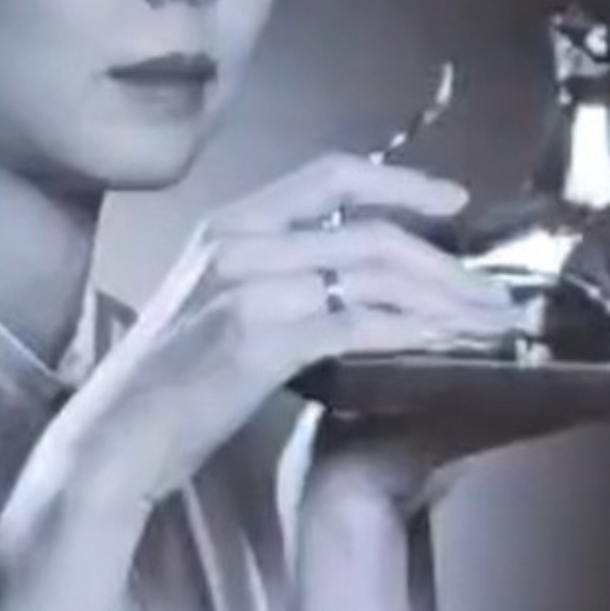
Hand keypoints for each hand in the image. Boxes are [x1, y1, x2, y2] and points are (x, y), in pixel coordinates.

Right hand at [51, 153, 519, 506]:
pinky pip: (359, 322)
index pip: (330, 174)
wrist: (114, 437)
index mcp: (229, 223)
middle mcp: (239, 239)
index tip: (453, 197)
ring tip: (492, 322)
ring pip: (375, 271)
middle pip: (370, 228)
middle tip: (495, 291)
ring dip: (447, 297)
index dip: (400, 181)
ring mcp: (247, 285)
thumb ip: (272, 274)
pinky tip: (449, 346)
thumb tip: (347, 278)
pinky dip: (414, 331)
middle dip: (445, 259)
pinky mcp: (258, 338)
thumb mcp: (213, 301)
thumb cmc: (169, 379)